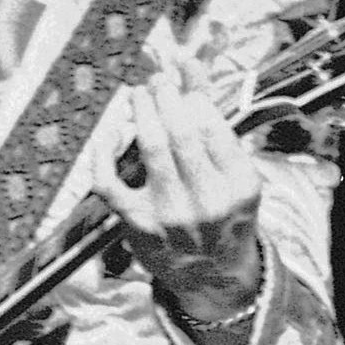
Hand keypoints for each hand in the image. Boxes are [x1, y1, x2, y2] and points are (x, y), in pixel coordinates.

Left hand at [92, 61, 262, 322]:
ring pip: (151, 148)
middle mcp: (208, 201)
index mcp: (240, 186)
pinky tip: (112, 134)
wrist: (213, 276)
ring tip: (138, 93)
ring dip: (142, 112)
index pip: (213, 127)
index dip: (193, 93)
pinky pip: (111, 182)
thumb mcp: (235, 175)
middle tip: (157, 79)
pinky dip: (105, 154)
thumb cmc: (224, 215)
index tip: (181, 72)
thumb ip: (215, 123)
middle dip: (166, 96)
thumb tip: (192, 68)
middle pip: (182, 133)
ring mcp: (171, 214)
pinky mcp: (137, 224)